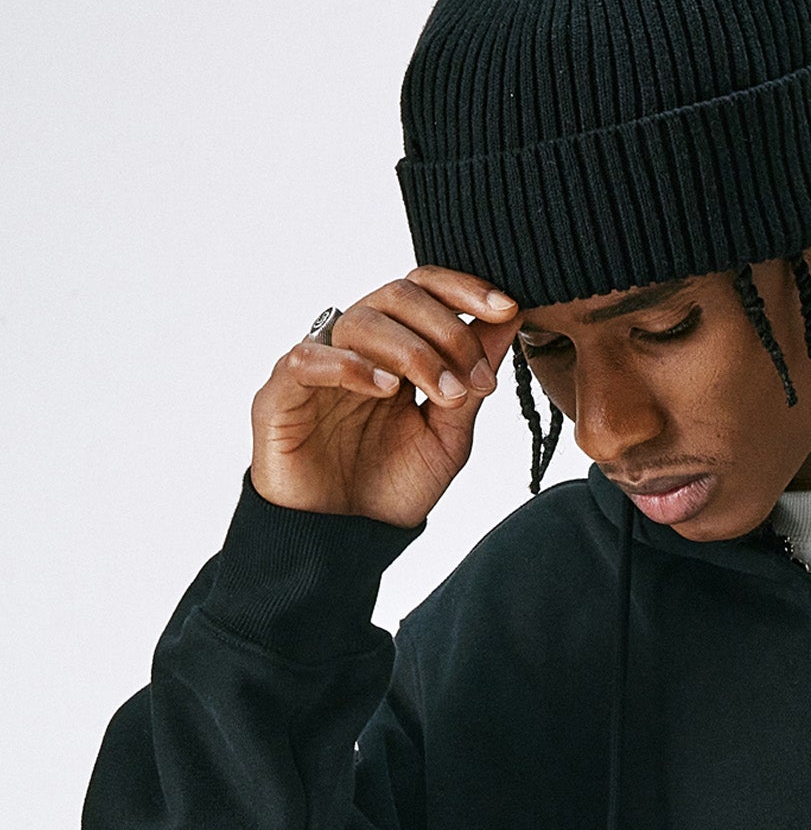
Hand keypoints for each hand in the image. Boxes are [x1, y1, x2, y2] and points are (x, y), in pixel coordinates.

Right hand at [250, 268, 521, 526]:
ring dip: (413, 352)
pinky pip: (307, 358)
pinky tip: (386, 390)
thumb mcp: (448, 436)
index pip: (425, 289)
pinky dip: (350, 366)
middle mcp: (356, 347)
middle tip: (476, 382)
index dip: (465, 289)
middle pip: (397, 295)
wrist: (346, 539)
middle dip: (448, 331)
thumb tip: (510, 320)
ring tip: (442, 395)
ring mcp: (318, 366)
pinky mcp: (281, 394)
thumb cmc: (391, 487)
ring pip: (360, 320)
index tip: (508, 308)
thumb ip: (472, 381)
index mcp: (395, 348)